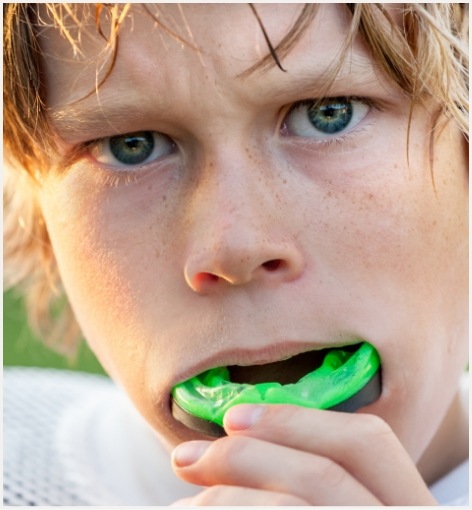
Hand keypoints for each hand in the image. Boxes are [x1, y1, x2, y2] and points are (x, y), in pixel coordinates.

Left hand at [171, 404, 436, 505]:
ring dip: (224, 499)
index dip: (298, 421)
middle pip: (324, 473)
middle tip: (183, 458)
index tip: (233, 418)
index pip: (368, 443)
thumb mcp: (326, 508)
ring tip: (184, 507)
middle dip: (245, 456)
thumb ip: (302, 486)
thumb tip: (230, 443)